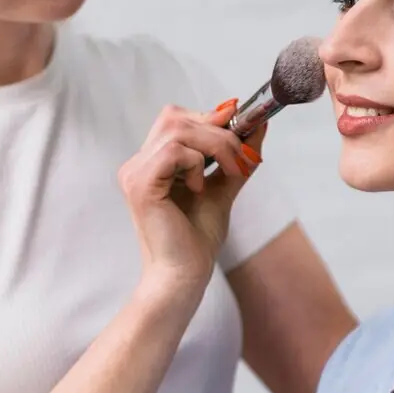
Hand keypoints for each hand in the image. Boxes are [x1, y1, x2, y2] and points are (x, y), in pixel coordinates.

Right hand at [118, 99, 267, 306]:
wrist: (184, 275)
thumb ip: (236, 156)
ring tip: (230, 172)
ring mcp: (135, 173)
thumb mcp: (223, 186)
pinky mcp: (141, 185)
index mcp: (151, 163)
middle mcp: (138, 164)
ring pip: (178, 130)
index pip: (176, 119)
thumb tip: (258, 124)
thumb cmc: (197, 238)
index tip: (242, 125)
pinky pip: (174, 151)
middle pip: (175, 117)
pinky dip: (196, 163)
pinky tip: (200, 187)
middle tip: (241, 156)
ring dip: (215, 146)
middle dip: (217, 130)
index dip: (209, 117)